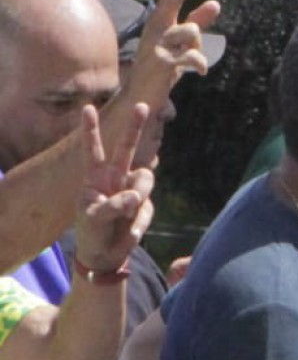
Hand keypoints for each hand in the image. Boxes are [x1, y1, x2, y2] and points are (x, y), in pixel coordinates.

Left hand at [72, 103, 154, 276]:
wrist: (105, 254)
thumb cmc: (91, 232)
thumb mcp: (94, 218)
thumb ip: (113, 204)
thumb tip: (136, 196)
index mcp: (95, 177)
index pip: (92, 150)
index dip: (90, 129)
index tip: (87, 107)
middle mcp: (116, 177)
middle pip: (127, 148)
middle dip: (134, 127)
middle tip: (140, 105)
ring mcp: (132, 189)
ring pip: (145, 180)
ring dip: (137, 198)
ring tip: (124, 215)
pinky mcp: (145, 204)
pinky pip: (148, 207)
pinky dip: (139, 222)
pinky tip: (129, 233)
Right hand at [114, 0, 220, 161]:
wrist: (140, 100)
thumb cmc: (161, 71)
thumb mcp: (181, 46)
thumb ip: (196, 24)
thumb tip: (215, 2)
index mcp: (158, 27)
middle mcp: (154, 33)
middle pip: (170, 2)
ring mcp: (156, 48)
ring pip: (189, 32)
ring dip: (198, 44)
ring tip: (194, 60)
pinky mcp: (161, 66)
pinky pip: (190, 57)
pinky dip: (199, 63)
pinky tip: (200, 72)